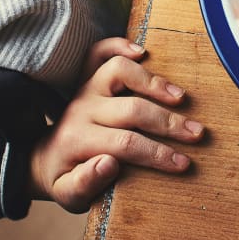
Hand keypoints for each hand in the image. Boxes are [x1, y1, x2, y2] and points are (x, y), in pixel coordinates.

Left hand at [28, 38, 204, 212]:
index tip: (183, 163)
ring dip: (153, 82)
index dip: (157, 153)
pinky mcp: (87, 77)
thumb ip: (84, 184)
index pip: (125, 144)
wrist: (41, 159)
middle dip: (168, 122)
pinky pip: (98, 52)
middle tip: (197, 133)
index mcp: (78, 141)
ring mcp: (85, 89)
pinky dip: (118, 45)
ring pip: (119, 72)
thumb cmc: (63, 179)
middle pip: (131, 109)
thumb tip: (109, 163)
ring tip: (181, 98)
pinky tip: (142, 51)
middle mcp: (82, 109)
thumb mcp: (67, 194)